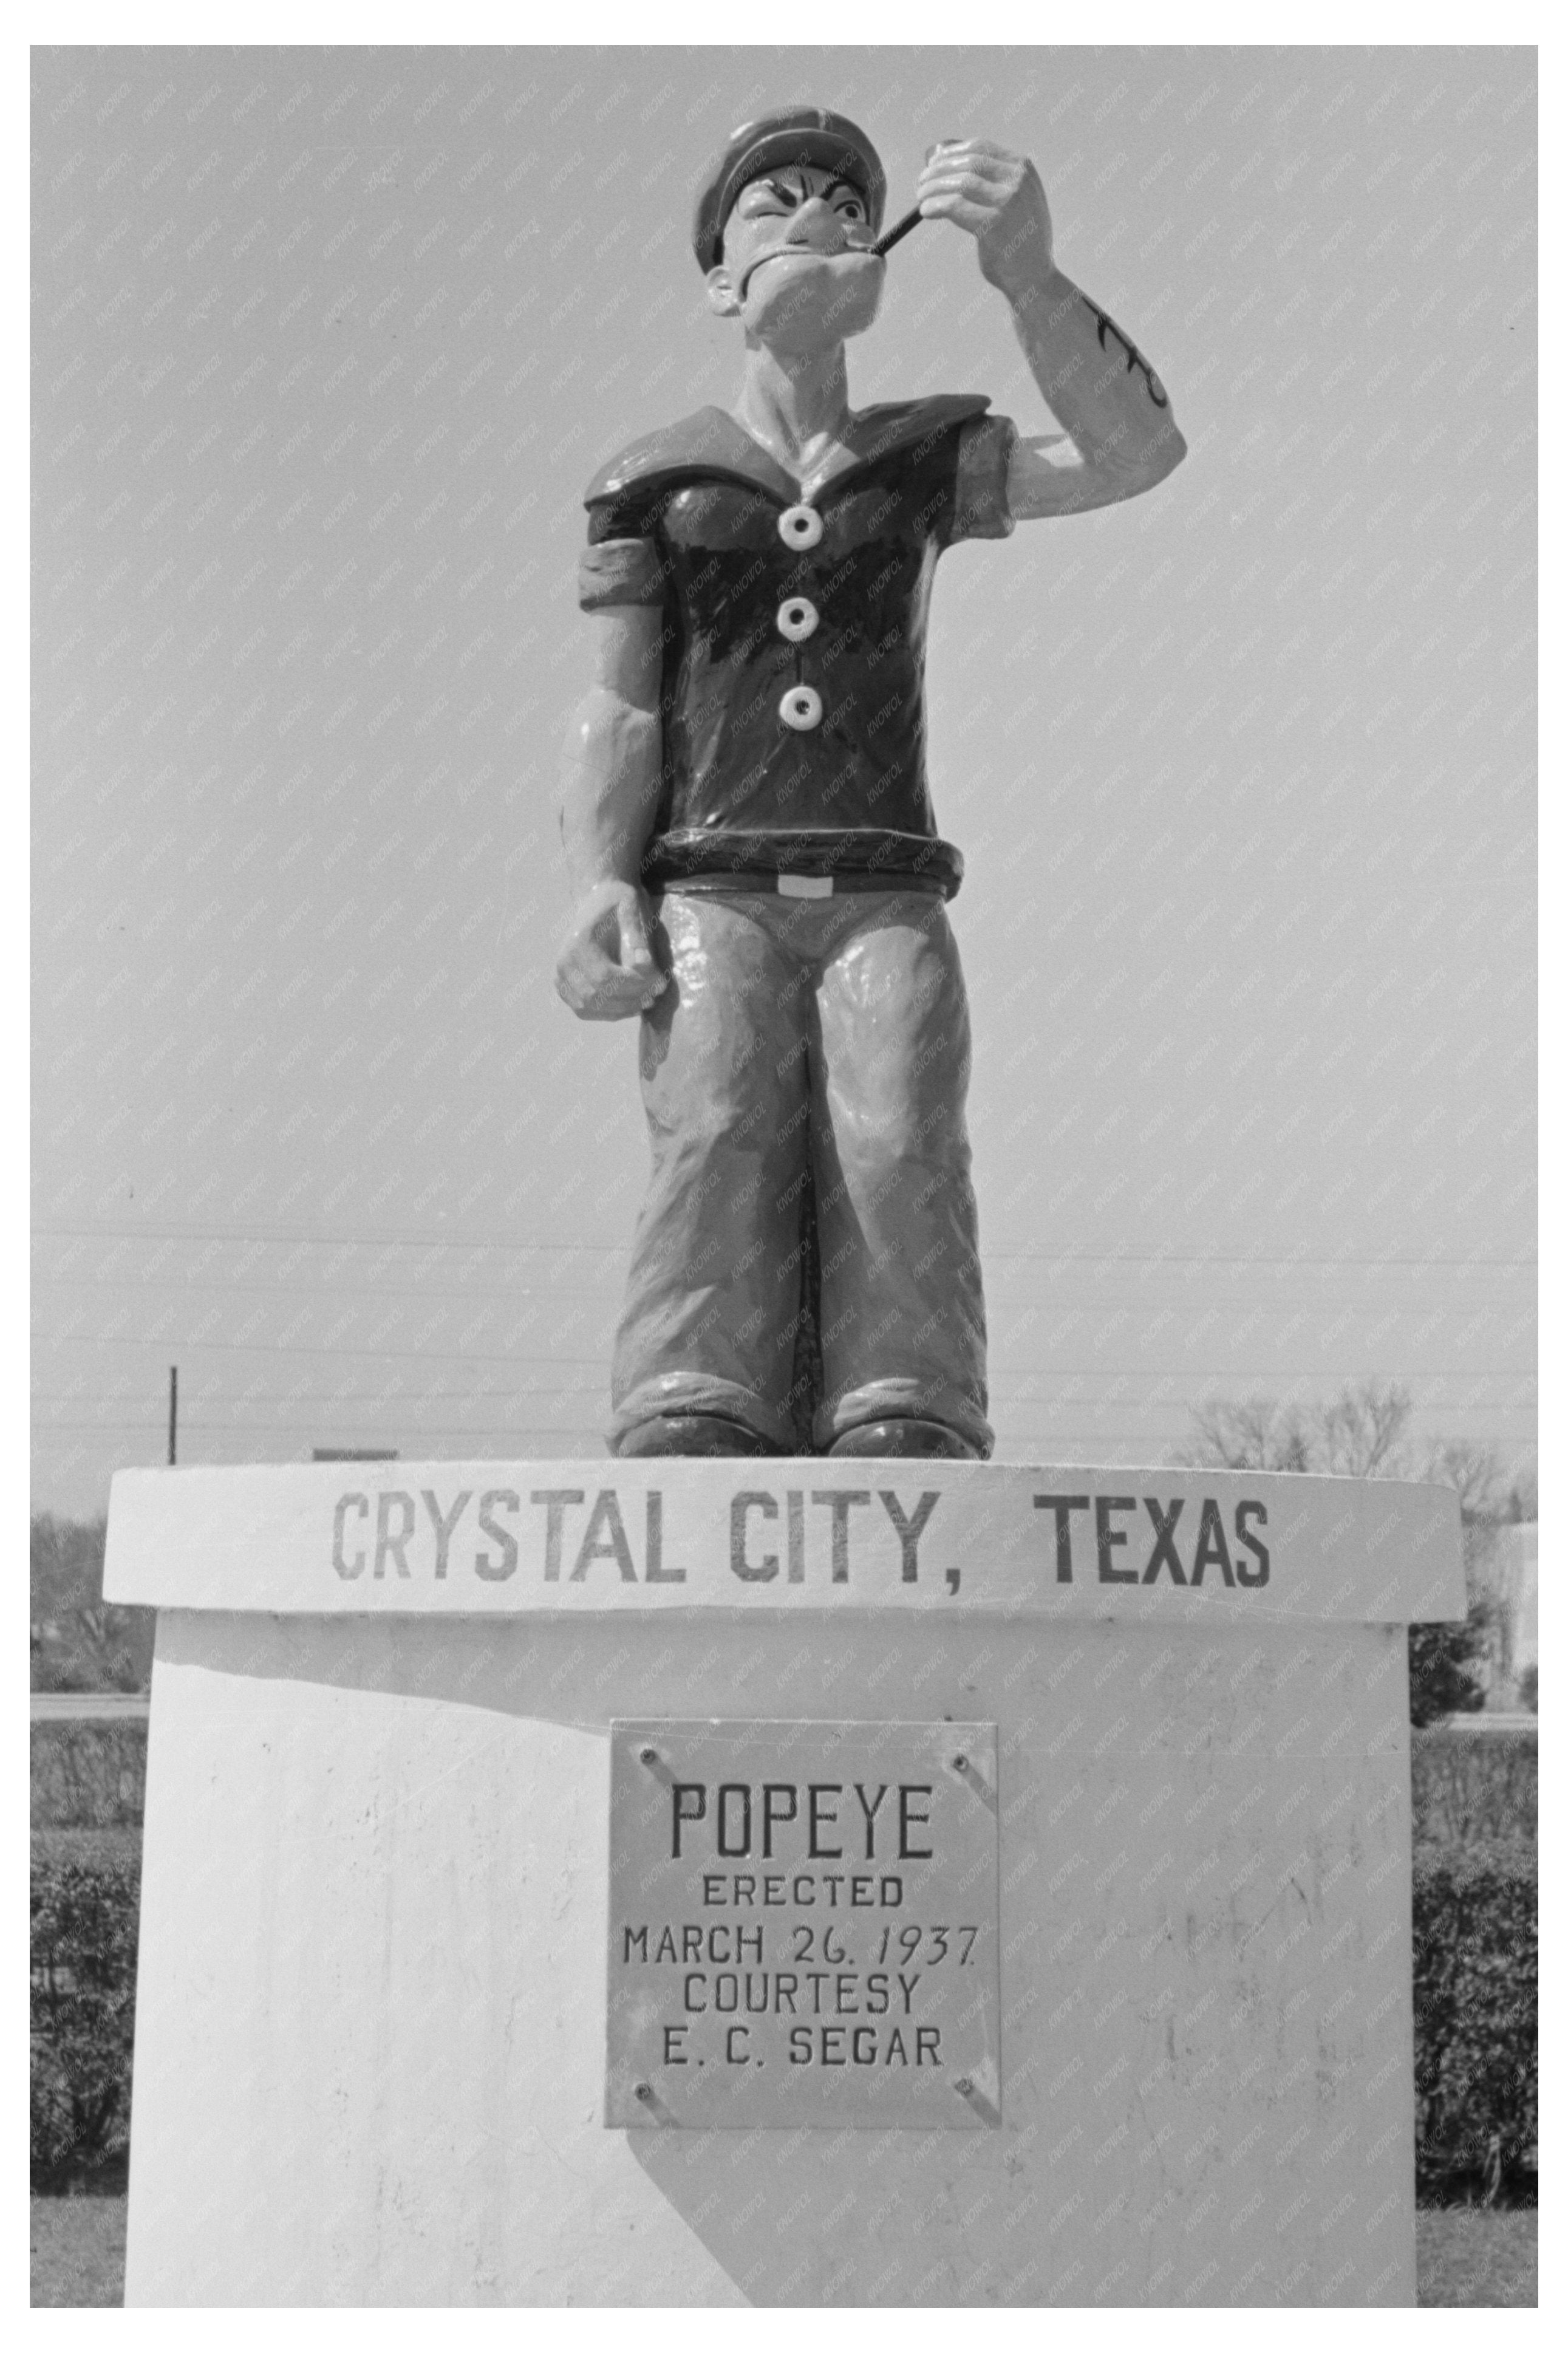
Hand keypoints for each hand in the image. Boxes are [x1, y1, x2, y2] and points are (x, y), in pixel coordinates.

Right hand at [555, 879, 667, 1020]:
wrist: (599, 897)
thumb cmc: (618, 903)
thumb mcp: (631, 908)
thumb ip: (636, 937)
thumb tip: (641, 964)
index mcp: (577, 944)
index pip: (605, 977)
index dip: (634, 985)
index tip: (660, 981)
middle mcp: (564, 963)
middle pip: (598, 995)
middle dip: (632, 998)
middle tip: (658, 993)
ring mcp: (561, 977)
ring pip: (591, 1007)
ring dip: (623, 1009)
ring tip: (649, 1000)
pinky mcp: (565, 988)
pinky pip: (586, 1010)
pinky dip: (610, 1012)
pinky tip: (632, 1005)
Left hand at [914, 139, 1052, 301]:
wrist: (1034, 277)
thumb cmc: (1017, 240)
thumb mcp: (1017, 200)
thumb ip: (993, 179)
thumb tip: (945, 157)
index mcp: (1023, 169)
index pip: (980, 148)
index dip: (951, 153)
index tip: (934, 163)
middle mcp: (1018, 181)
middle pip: (967, 163)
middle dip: (938, 170)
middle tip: (921, 182)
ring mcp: (1007, 202)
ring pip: (959, 183)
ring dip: (933, 188)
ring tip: (921, 197)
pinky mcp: (992, 224)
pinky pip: (954, 206)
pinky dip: (935, 205)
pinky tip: (926, 212)